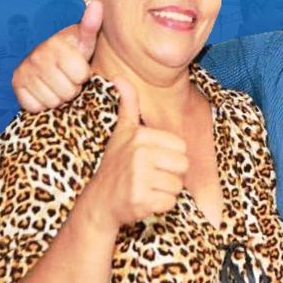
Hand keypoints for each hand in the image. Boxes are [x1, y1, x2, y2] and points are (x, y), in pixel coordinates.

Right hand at [13, 1, 100, 112]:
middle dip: (72, 89)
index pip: (81, 76)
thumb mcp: (85, 40)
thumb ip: (91, 26)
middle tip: (68, 79)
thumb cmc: (73, 52)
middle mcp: (37, 56)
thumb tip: (97, 4)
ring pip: (52, 102)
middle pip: (68, 92)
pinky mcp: (16, 84)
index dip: (84, 76)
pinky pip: (35, 107)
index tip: (79, 69)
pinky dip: (42, 104)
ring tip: (58, 84)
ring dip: (58, 98)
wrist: (48, 60)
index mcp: (57, 45)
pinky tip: (45, 90)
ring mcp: (24, 70)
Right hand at [82, 77, 188, 231]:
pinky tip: (144, 201)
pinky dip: (160, 206)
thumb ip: (128, 105)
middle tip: (150, 177)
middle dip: (171, 175)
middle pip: (183, 165)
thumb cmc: (116, 165)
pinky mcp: (140, 199)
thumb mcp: (121, 133)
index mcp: (140, 136)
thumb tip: (120, 76)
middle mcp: (139, 154)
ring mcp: (139, 177)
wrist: (99, 202)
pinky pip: (170, 202)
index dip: (170, 157)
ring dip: (165, 191)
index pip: (181, 147)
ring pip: (177, 185)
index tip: (151, 161)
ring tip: (146, 188)